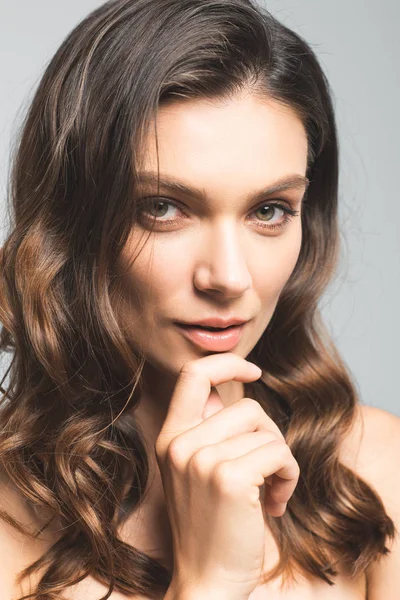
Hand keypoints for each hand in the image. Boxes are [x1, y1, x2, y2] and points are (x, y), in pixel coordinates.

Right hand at [155, 353, 299, 599]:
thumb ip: (209, 428)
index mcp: (170, 437)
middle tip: (269, 469)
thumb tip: (232, 389)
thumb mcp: (197, 470)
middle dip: (271, 435)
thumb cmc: (212, 526)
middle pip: (248, 405)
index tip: (254, 371)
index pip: (193, 373)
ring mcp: (201, 459)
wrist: (207, 581)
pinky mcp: (229, 478)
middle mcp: (180, 443)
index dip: (227, 362)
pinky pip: (279, 453)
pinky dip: (289, 475)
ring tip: (272, 489)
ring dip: (282, 460)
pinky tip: (276, 503)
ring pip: (267, 429)